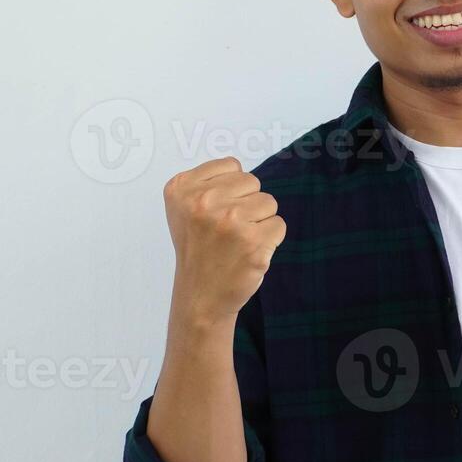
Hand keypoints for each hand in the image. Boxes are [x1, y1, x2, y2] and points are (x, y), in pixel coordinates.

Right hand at [163, 156, 286, 336]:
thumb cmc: (198, 249)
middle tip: (227, 230)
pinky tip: (249, 252)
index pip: (232, 166)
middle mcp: (203, 202)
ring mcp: (229, 222)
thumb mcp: (184, 207)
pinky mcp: (252, 243)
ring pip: (269, 202)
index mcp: (182, 188)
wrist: (200, 296)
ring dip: (260, 222)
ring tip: (238, 241)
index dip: (231, 190)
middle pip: (253, 182)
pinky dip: (270, 239)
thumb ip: (207, 182)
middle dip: (247, 204)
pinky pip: (279, 225)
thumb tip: (241, 169)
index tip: (214, 213)